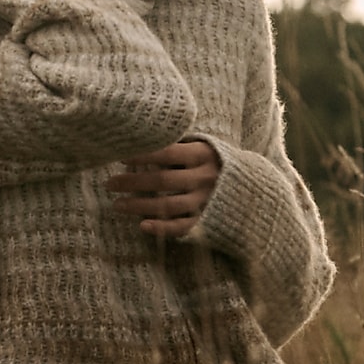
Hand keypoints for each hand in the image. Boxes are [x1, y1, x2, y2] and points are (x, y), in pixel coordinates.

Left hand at [106, 139, 220, 237]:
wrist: (253, 188)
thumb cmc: (218, 162)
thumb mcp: (205, 146)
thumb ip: (180, 143)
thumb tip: (145, 135)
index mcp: (203, 155)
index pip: (167, 153)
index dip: (142, 155)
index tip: (121, 157)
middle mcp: (204, 178)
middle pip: (162, 180)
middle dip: (132, 183)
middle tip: (109, 184)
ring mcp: (205, 201)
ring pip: (168, 206)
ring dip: (139, 206)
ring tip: (117, 205)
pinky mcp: (207, 220)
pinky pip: (182, 226)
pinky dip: (162, 228)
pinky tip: (142, 226)